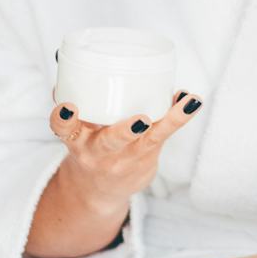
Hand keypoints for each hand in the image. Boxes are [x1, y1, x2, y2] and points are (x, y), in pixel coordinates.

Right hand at [47, 87, 202, 203]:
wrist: (98, 192)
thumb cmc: (89, 149)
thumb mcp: (75, 131)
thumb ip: (76, 103)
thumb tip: (69, 65)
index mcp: (77, 141)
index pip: (64, 130)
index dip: (63, 119)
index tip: (68, 107)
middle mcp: (100, 151)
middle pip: (111, 141)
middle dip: (126, 131)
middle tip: (142, 119)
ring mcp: (126, 157)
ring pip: (150, 139)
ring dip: (170, 119)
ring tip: (187, 102)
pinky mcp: (147, 157)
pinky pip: (165, 135)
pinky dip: (180, 116)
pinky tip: (192, 101)